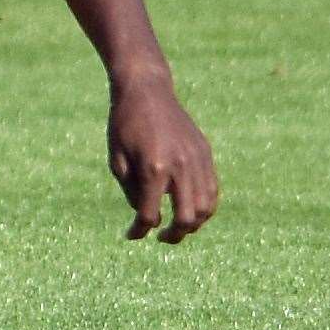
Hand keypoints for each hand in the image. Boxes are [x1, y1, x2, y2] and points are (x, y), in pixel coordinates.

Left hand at [107, 74, 217, 242]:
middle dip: (173, 235)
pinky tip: (190, 209)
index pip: (150, 215)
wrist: (146, 91)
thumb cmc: (124, 125)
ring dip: (194, 224)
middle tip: (161, 238)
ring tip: (178, 227)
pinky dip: (205, 206)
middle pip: (187, 219)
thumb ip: (132, 192)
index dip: (139, 230)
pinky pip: (212, 189)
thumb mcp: (117, 160)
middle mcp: (180, 167)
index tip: (131, 235)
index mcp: (153, 169)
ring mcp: (197, 160)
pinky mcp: (205, 153)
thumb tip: (150, 218)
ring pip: (207, 208)